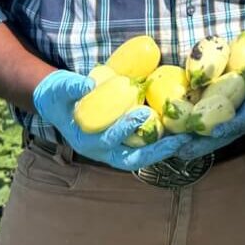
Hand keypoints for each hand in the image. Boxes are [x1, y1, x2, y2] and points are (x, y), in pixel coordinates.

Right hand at [30, 70, 189, 170]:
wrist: (58, 103)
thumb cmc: (60, 95)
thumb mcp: (61, 88)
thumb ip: (72, 87)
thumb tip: (89, 85)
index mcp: (85, 141)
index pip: (108, 140)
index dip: (125, 129)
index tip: (143, 114)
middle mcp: (101, 151)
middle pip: (132, 159)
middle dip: (157, 151)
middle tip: (179, 141)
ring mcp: (113, 150)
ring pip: (142, 157)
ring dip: (164, 151)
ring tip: (186, 140)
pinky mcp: (123, 144)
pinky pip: (145, 148)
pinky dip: (162, 144)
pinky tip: (181, 134)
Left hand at [175, 70, 244, 160]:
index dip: (231, 126)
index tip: (216, 132)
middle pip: (222, 134)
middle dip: (201, 143)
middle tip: (179, 151)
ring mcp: (234, 114)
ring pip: (210, 132)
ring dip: (190, 141)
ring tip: (168, 148)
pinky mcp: (225, 109)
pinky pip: (206, 121)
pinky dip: (189, 127)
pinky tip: (172, 130)